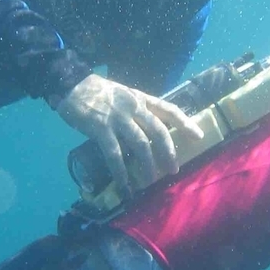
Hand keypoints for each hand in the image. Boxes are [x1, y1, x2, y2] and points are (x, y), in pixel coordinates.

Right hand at [56, 74, 203, 195]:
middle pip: (159, 131)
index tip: (198, 136)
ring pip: (141, 144)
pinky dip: (121, 171)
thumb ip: (137, 111)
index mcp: (140, 98)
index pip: (168, 108)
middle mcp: (133, 108)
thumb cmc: (98, 92)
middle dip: (169, 152)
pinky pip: (115, 154)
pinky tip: (125, 184)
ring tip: (151, 180)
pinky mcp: (101, 129)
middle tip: (173, 170)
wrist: (71, 85)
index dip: (185, 122)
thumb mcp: (124, 95)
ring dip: (148, 165)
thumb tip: (148, 133)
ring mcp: (118, 118)